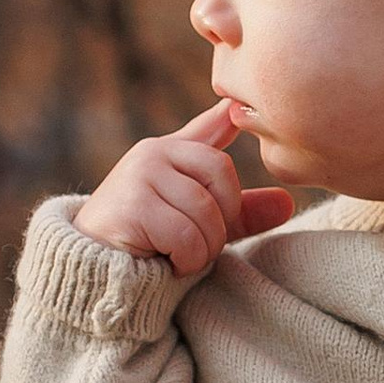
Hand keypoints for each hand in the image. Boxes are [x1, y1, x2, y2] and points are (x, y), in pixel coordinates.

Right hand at [80, 100, 292, 271]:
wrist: (95, 274)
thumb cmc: (149, 245)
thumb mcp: (200, 224)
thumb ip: (240, 212)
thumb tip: (289, 202)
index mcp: (170, 152)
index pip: (207, 129)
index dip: (226, 118)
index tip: (236, 108)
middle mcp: (154, 153)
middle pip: (222, 173)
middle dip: (222, 219)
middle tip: (199, 244)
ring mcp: (140, 174)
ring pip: (205, 210)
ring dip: (202, 248)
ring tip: (177, 256)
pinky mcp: (132, 203)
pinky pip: (186, 235)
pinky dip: (186, 259)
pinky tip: (165, 263)